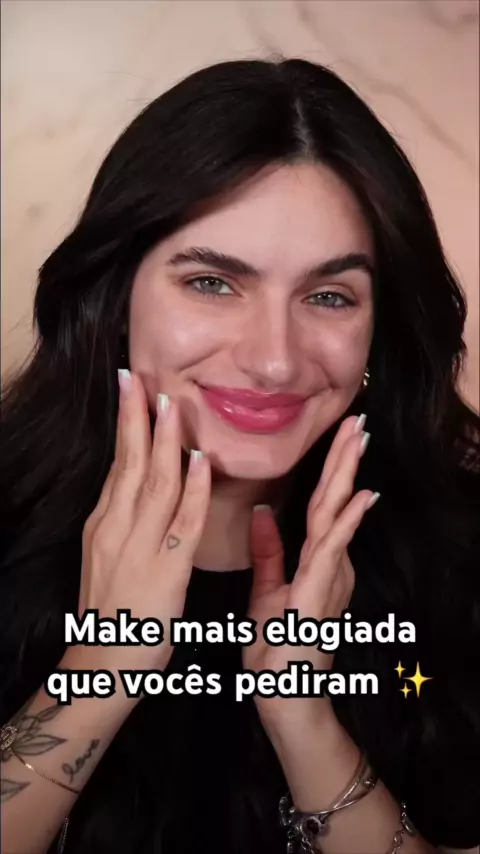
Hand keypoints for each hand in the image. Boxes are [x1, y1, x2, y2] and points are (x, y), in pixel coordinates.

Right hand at [76, 371, 210, 673]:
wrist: (101, 666)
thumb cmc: (111, 613)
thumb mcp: (105, 557)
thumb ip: (121, 520)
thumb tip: (132, 485)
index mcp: (105, 524)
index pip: (118, 464)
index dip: (127, 425)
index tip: (132, 388)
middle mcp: (116, 528)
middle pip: (130, 464)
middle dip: (136, 418)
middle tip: (139, 377)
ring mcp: (139, 548)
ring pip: (154, 485)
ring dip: (165, 442)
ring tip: (171, 404)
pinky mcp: (165, 571)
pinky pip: (182, 524)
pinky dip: (191, 491)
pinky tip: (199, 462)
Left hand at [243, 414, 376, 732]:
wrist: (283, 699)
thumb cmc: (277, 652)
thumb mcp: (267, 594)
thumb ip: (269, 554)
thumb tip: (262, 513)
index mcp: (313, 561)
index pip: (320, 505)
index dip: (330, 469)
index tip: (339, 435)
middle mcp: (326, 564)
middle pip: (333, 501)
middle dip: (344, 459)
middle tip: (357, 421)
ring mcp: (326, 578)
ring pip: (335, 516)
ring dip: (347, 475)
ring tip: (358, 438)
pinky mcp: (318, 594)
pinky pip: (331, 552)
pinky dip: (347, 522)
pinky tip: (360, 497)